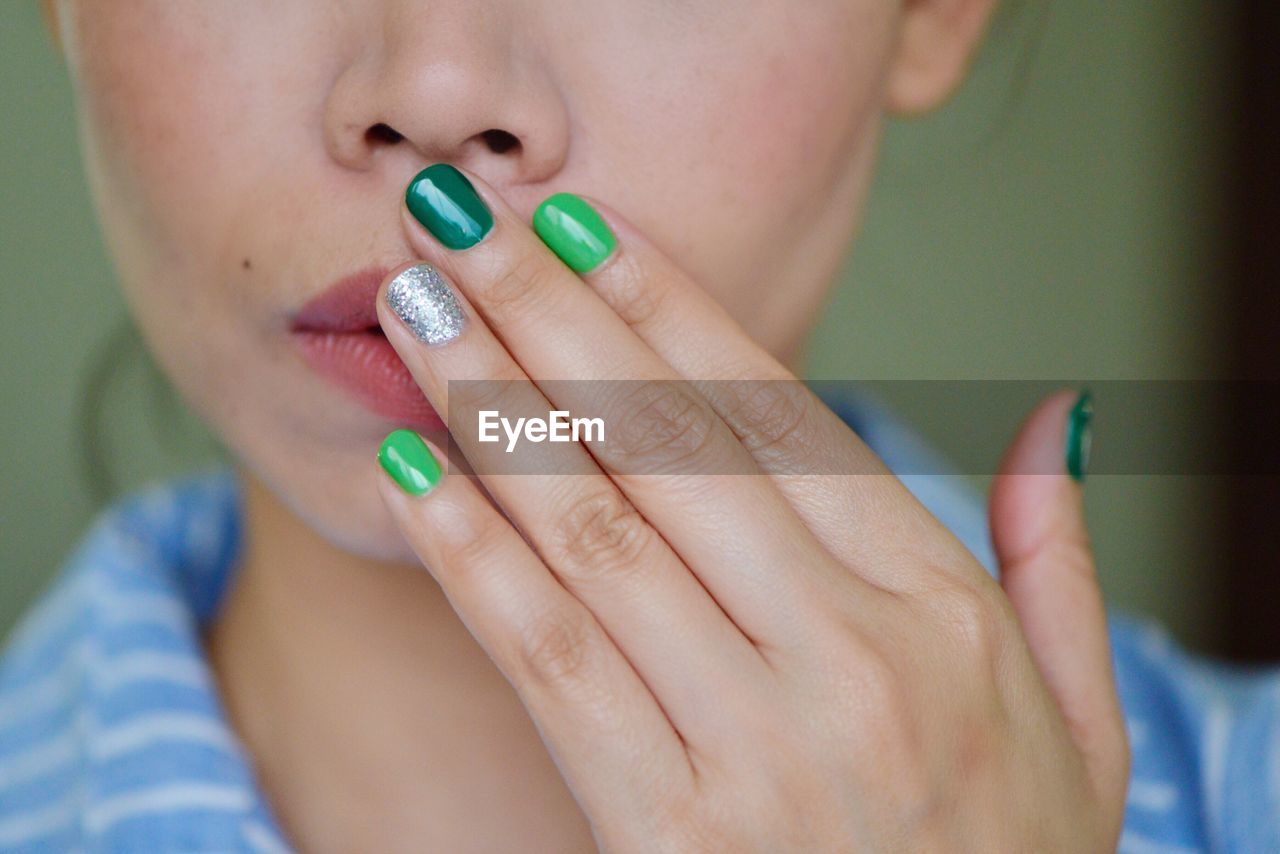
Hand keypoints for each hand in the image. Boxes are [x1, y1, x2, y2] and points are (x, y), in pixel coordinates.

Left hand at [372, 165, 1129, 851]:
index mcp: (941, 609)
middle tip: (465, 225)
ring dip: (491, 407)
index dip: (670, 308)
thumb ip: (1058, 562)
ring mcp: (758, 745)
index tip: (584, 229)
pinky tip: (414, 472)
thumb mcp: (1083, 720)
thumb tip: (1059, 421)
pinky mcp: (669, 830)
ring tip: (416, 312)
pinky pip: (553, 662)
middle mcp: (852, 658)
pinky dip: (473, 557)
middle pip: (670, 446)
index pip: (781, 418)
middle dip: (552, 317)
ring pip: (598, 532)